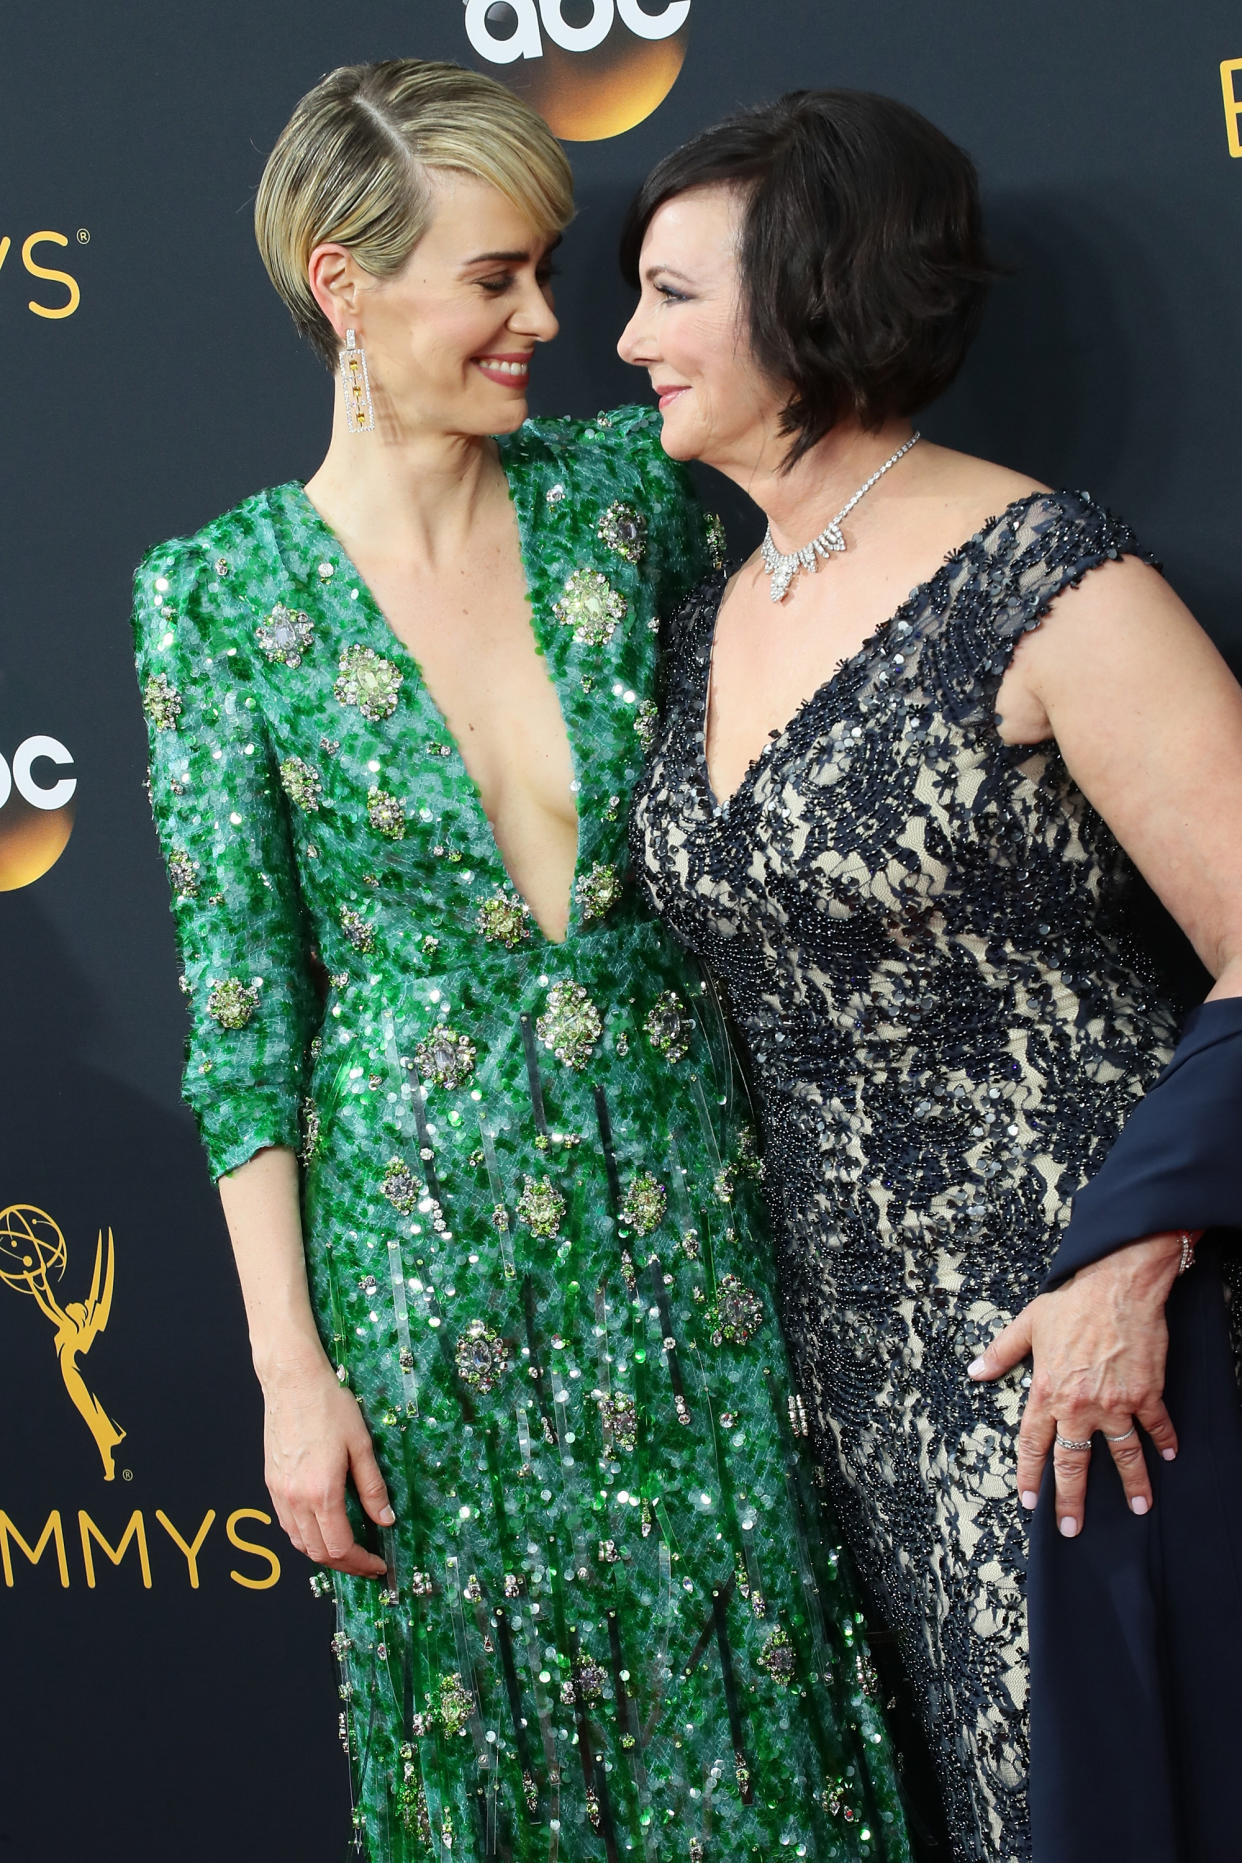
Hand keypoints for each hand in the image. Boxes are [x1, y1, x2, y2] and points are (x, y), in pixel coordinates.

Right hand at [260, 1350, 392, 1577]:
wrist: (292, 1381)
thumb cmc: (329, 1405)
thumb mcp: (361, 1445)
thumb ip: (373, 1487)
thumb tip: (386, 1520)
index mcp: (321, 1492)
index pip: (341, 1548)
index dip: (362, 1563)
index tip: (379, 1566)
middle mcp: (295, 1499)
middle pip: (318, 1553)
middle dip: (345, 1565)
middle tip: (367, 1563)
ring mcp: (279, 1493)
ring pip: (299, 1543)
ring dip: (323, 1553)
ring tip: (348, 1549)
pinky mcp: (271, 1483)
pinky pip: (287, 1524)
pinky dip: (305, 1537)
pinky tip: (322, 1527)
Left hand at [968, 1232, 1191, 1536]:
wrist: (1116, 1285)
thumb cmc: (1070, 1301)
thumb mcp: (1027, 1323)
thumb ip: (1001, 1352)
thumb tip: (975, 1371)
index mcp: (1046, 1392)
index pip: (1033, 1445)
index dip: (1031, 1477)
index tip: (1030, 1504)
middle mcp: (1079, 1405)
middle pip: (1073, 1463)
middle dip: (1071, 1500)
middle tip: (1072, 1529)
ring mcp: (1115, 1403)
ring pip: (1122, 1455)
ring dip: (1132, 1484)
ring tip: (1138, 1508)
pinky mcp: (1145, 1394)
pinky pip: (1156, 1427)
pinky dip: (1164, 1443)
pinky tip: (1170, 1457)